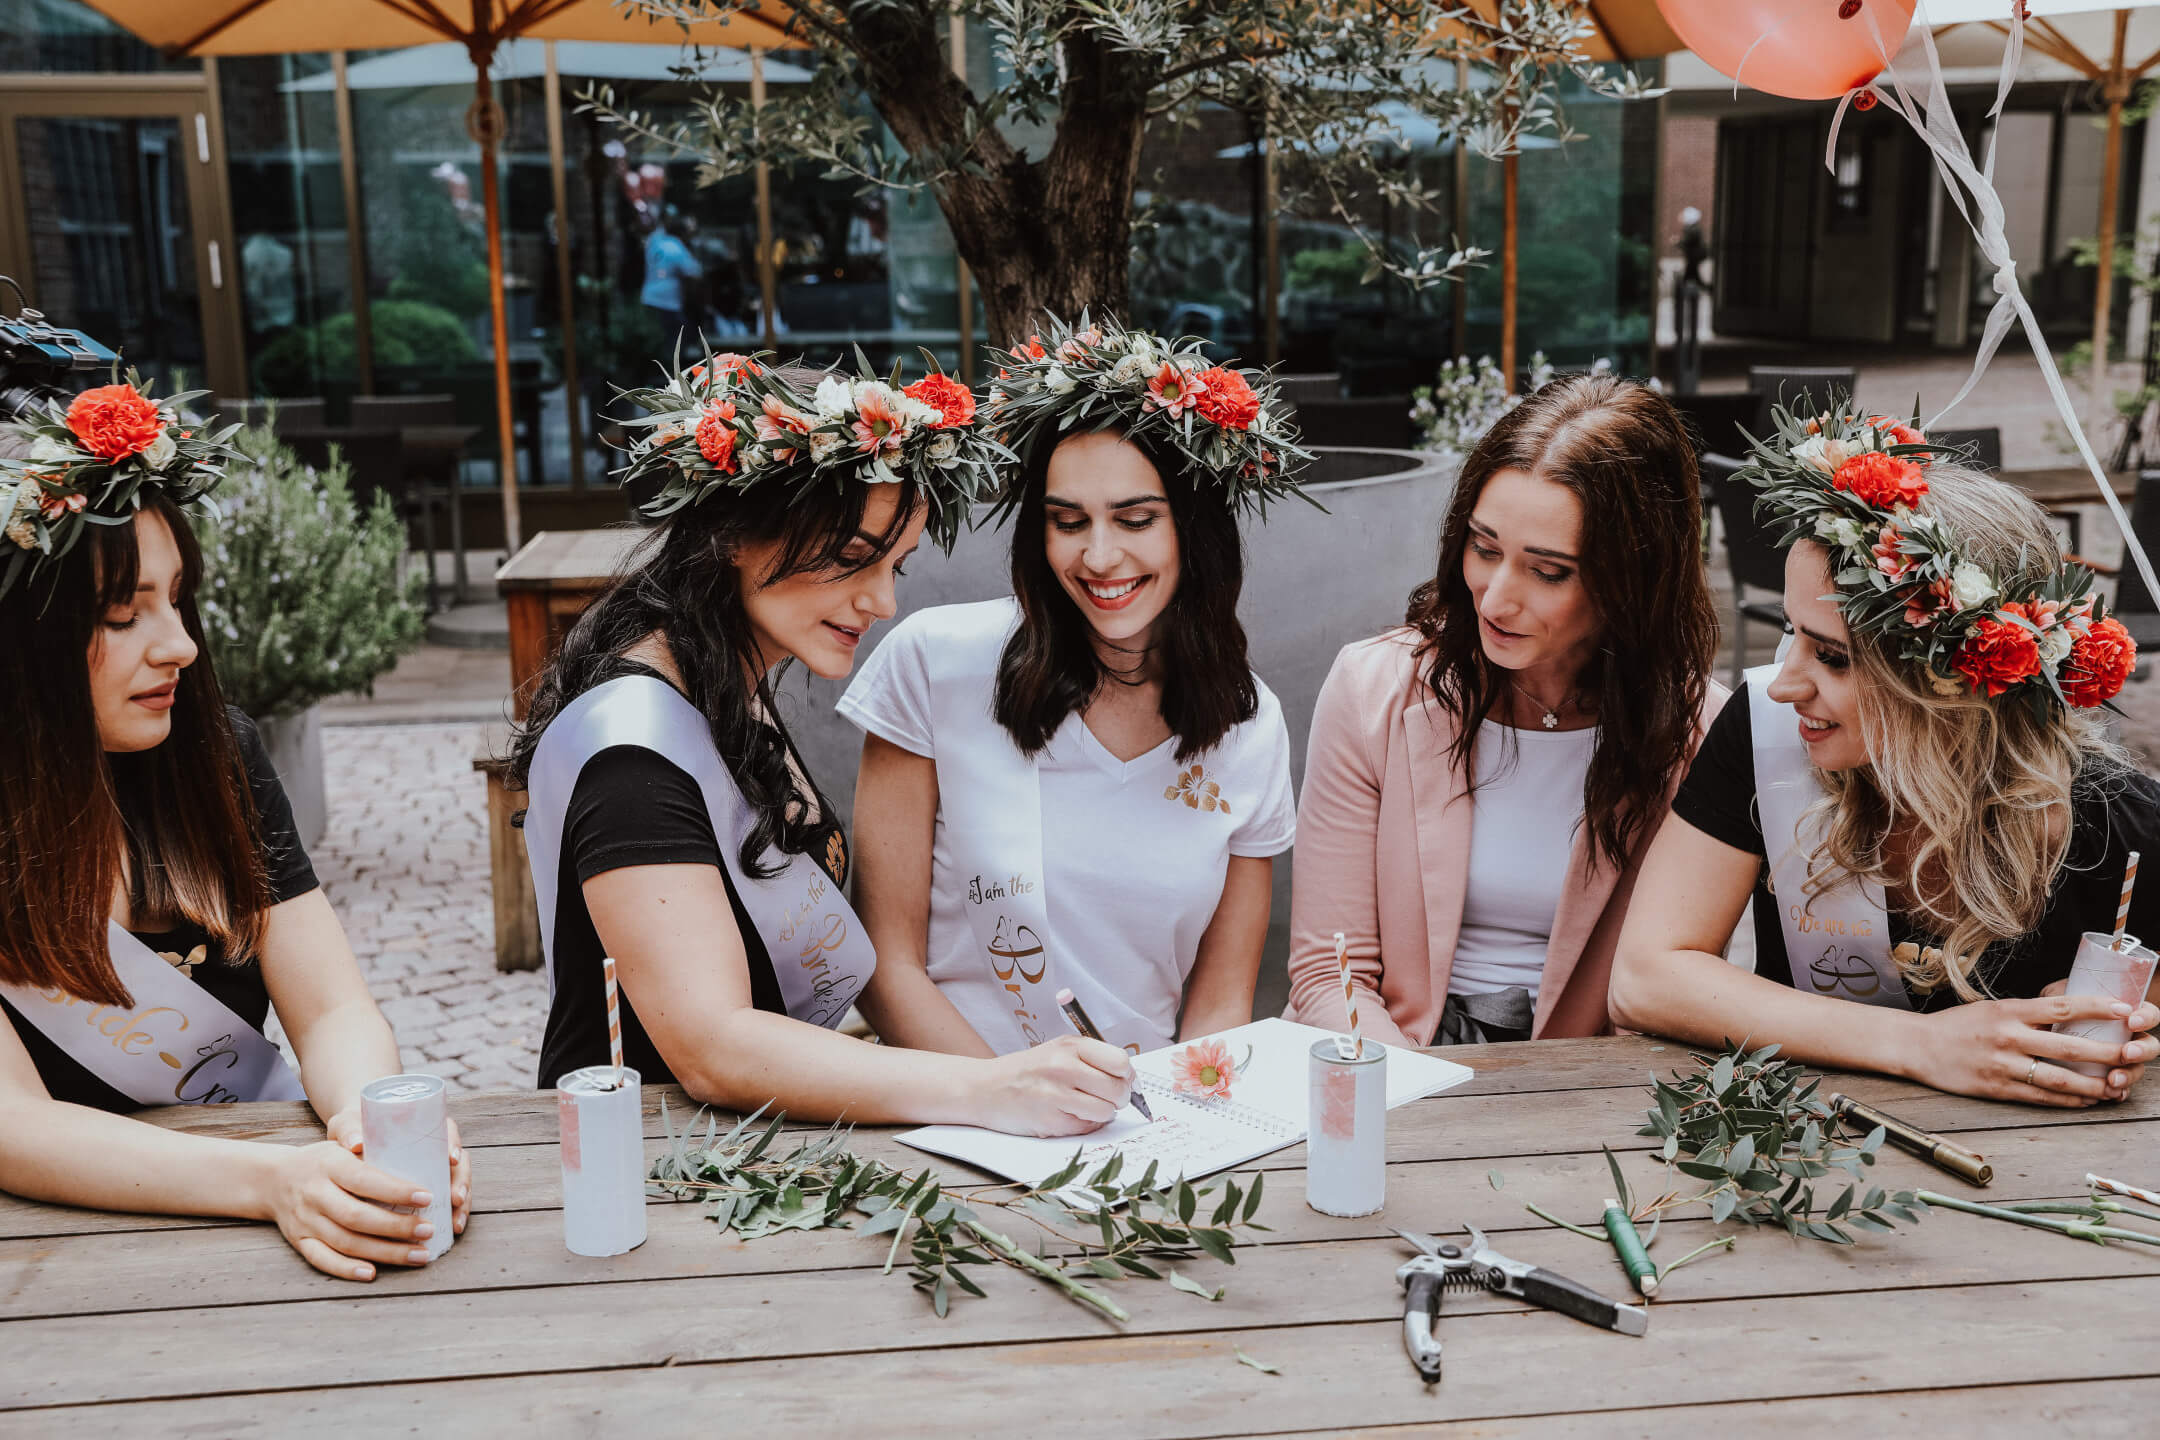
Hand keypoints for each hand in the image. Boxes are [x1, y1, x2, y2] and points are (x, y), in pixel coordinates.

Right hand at [262, 1141, 442, 1281]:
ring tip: (419, 1255)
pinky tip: (373, 1273)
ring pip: (346, 1242)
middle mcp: (315, 1194)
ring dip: (384, 1252)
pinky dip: (347, 1269)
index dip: (397, 1190)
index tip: (428, 1197)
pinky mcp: (299, 1241)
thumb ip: (374, 1149)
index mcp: (330, 1165)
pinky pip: (323, 1259)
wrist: (274, 1179)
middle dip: (397, 1227)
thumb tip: (420, 1152)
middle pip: (357, 1216)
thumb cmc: (324, 1160)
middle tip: (428, 1231)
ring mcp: (306, 1221)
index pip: (365, 1180)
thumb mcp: (342, 1145)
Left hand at [326, 1107, 471, 1235]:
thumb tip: (355, 1142)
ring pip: (457, 1184)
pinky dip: (453, 1215)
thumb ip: (349, 1131)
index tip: (451, 1159)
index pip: (446, 1131)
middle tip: (456, 1199)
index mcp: (422, 1127)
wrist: (347, 1146)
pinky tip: (452, 1229)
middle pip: (458, 1162)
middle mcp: (434, 1148)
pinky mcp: (430, 1189)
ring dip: (461, 1204)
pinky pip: (449, 1201)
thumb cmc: (352, 1131)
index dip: (453, 1144)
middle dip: (461, 1182)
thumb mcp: (348, 1126)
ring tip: (455, 1223)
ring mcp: (434, 1169)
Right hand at [973, 1034, 1134, 1136]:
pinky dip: (1083, 1124)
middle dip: (1118, 1098)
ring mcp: (1056, 1094)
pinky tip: (1067, 1115)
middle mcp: (1063, 1066)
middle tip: (1105, 1097)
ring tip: (1084, 1106)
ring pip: (1106, 1111)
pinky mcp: (1050, 1120)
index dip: (1126, 1075)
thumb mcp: (1057, 1051)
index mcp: (1070, 1046)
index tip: (1120, 1080)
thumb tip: (1131, 1080)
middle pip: (1118, 1089)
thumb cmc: (1027, 1071)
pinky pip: (1086, 1127)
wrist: (984, 1089)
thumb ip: (1092, 1060)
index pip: (1120, 1061)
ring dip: (1102, 1114)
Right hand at [1906, 993, 2159, 1106]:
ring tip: (2117, 1086)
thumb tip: (2069, 1020)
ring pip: (2059, 1078)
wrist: (1917, 1046)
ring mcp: (2002, 1065)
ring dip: (2094, 1084)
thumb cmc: (1956, 1026)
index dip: (2096, 1007)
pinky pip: (2041, 1097)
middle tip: (2133, 1054)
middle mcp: (2008, 1036)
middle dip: (2107, 1052)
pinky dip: (2069, 1100)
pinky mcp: (1996, 1088)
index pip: (2061, 1007)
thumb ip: (2026, 1016)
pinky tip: (2087, 1099)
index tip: (2124, 1008)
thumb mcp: (1991, 1010)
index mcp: (2008, 1011)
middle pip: (2069, 1046)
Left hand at [2037, 981, 2159, 1096]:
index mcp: (2125, 1014)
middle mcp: (2128, 1037)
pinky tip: (2111, 1094)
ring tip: (2114, 1079)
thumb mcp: (2063, 993)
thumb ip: (2067, 993)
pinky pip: (2121, 1088)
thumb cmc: (2060, 1004)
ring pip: (2136, 1068)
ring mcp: (2121, 1058)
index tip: (2131, 1021)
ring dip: (2128, 1075)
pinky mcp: (2110, 1075)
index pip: (2147, 1014)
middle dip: (2142, 1051)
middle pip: (2148, 1045)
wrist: (2049, 1025)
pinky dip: (2118, 1092)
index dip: (2145, 1018)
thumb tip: (2057, 994)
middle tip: (2128, 1053)